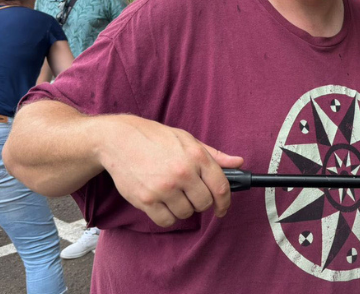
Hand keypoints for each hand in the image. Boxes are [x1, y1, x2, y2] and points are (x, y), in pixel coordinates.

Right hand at [100, 115, 243, 227]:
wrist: (120, 140)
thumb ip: (214, 155)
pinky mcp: (146, 200)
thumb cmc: (155, 138)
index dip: (225, 202)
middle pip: (204, 203)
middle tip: (192, 195)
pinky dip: (167, 216)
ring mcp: (164, 188)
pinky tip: (163, 204)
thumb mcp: (187, 140)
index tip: (222, 208)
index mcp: (197, 156)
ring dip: (183, 209)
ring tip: (174, 195)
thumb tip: (239, 163)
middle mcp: (183, 173)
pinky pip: (166, 220)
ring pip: (186, 213)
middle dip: (201, 203)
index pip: (221, 187)